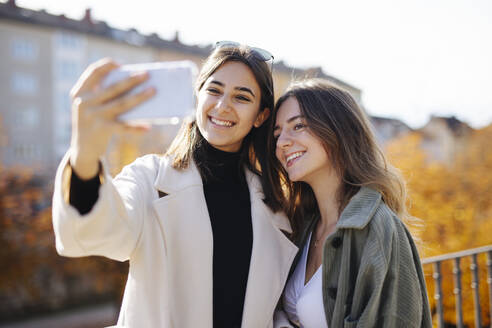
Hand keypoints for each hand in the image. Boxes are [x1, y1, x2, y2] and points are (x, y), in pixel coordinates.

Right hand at [68, 58, 154, 178]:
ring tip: (154, 91)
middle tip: (147, 74)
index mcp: (80, 92)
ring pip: (122, 104)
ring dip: (140, 97)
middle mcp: (84, 103)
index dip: (107, 66)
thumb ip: (103, 94)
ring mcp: (93, 116)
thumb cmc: (93, 121)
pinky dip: (136, 127)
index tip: (121, 64)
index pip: (93, 72)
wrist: (82, 149)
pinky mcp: (102, 130)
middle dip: (132, 80)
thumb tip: (134, 84)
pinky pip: (124, 126)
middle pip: (113, 88)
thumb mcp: (90, 105)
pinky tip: (148, 127)